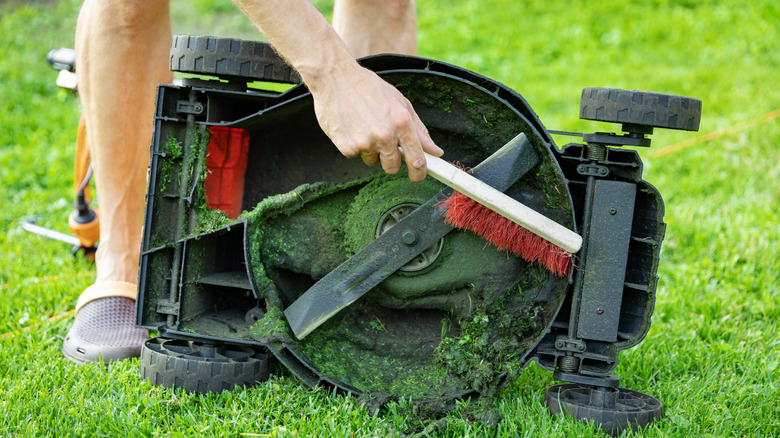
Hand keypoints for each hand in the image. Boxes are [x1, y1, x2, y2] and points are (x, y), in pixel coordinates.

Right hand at [309, 65, 443, 181]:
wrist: (335, 78)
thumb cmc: (369, 88)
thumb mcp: (400, 103)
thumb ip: (419, 130)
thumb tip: (435, 151)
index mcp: (402, 123)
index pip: (417, 160)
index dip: (419, 173)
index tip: (418, 175)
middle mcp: (384, 135)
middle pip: (393, 167)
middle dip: (390, 159)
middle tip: (383, 141)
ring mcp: (364, 143)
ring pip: (372, 161)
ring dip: (370, 150)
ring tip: (364, 126)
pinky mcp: (346, 147)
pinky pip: (355, 155)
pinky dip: (354, 145)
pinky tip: (351, 127)